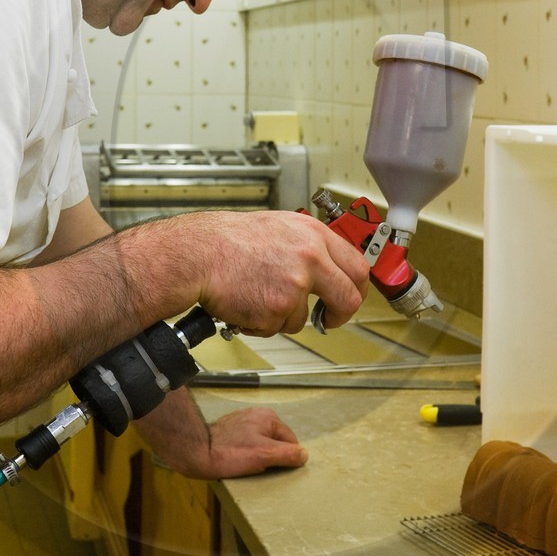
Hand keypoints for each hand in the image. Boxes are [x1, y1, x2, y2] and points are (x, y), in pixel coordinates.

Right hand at [171, 210, 367, 335]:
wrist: (198, 254)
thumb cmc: (229, 240)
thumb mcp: (280, 227)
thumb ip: (308, 246)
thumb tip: (329, 267)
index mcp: (314, 235)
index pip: (358, 267)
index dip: (357, 288)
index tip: (350, 296)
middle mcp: (310, 259)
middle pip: (348, 299)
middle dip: (339, 315)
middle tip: (328, 319)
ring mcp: (295, 286)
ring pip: (302, 318)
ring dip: (282, 316)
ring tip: (258, 296)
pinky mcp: (276, 309)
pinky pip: (276, 328)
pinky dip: (260, 323)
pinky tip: (246, 302)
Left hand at [177, 407, 307, 478]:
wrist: (195, 452)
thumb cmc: (228, 453)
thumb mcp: (264, 456)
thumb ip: (287, 454)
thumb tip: (304, 455)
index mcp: (268, 417)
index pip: (290, 441)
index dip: (285, 458)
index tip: (273, 469)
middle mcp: (255, 415)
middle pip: (274, 443)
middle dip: (269, 457)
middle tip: (258, 469)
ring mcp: (241, 423)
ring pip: (259, 445)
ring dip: (256, 458)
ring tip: (245, 467)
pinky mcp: (228, 432)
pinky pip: (245, 446)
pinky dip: (243, 455)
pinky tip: (236, 463)